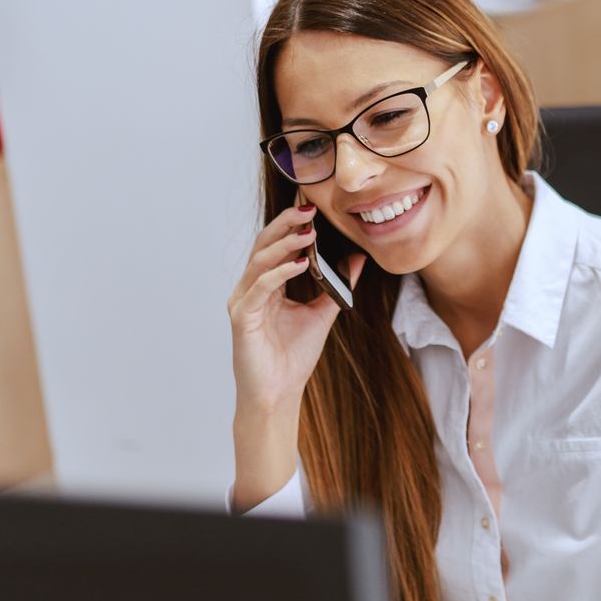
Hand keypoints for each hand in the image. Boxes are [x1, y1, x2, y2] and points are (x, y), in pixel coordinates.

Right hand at [228, 204, 366, 412]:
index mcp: (268, 285)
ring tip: (308, 232)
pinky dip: (278, 273)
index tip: (314, 206)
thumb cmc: (294, 357)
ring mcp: (244, 301)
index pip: (276, 245)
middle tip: (309, 208)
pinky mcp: (242, 317)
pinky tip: (297, 264)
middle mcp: (251, 288)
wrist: (278, 393)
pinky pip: (259, 287)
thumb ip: (336, 285)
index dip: (292, 224)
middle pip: (264, 244)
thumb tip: (358, 259)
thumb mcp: (322, 312)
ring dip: (284, 244)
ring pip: (259, 260)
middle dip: (286, 224)